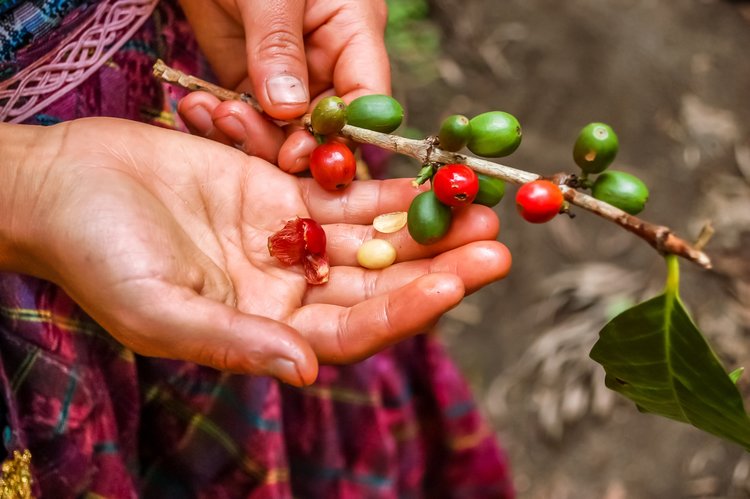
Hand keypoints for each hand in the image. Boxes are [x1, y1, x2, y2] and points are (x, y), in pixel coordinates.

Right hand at [2, 119, 510, 385]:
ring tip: (480, 210)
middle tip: (493, 248)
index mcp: (265, 332)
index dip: (402, 311)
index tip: (451, 286)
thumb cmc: (96, 257)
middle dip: (437, 267)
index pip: (351, 331)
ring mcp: (291, 239)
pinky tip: (431, 179)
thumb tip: (305, 372)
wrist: (68, 188)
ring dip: (427, 225)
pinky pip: (347, 192)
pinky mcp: (284, 192)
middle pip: (379, 285)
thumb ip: (233, 341)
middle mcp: (288, 290)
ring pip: (374, 238)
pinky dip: (388, 186)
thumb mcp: (157, 310)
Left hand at [176, 0, 389, 170]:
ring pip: (284, 131)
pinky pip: (247, 119)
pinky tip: (200, 112)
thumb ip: (279, 46)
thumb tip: (288, 109)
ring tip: (216, 117)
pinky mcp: (249, 81)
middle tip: (252, 139)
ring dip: (251, 137)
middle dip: (292, 143)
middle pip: (326, 127)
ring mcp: (287, 75)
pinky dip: (226, 125)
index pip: (367, 98)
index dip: (346, 134)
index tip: (306, 152)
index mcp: (352, 32)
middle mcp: (326, 61)